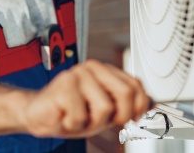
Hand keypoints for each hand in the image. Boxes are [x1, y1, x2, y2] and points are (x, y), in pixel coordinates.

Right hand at [19, 59, 149, 137]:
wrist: (39, 116)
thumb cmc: (71, 113)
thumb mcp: (105, 111)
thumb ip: (127, 104)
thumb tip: (154, 105)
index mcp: (105, 70)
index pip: (136, 86)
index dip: (137, 107)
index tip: (127, 118)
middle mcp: (93, 67)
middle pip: (125, 93)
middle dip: (116, 116)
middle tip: (98, 120)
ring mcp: (78, 73)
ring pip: (104, 108)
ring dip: (91, 122)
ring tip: (78, 116)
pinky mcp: (64, 85)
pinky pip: (82, 116)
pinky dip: (74, 125)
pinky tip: (65, 116)